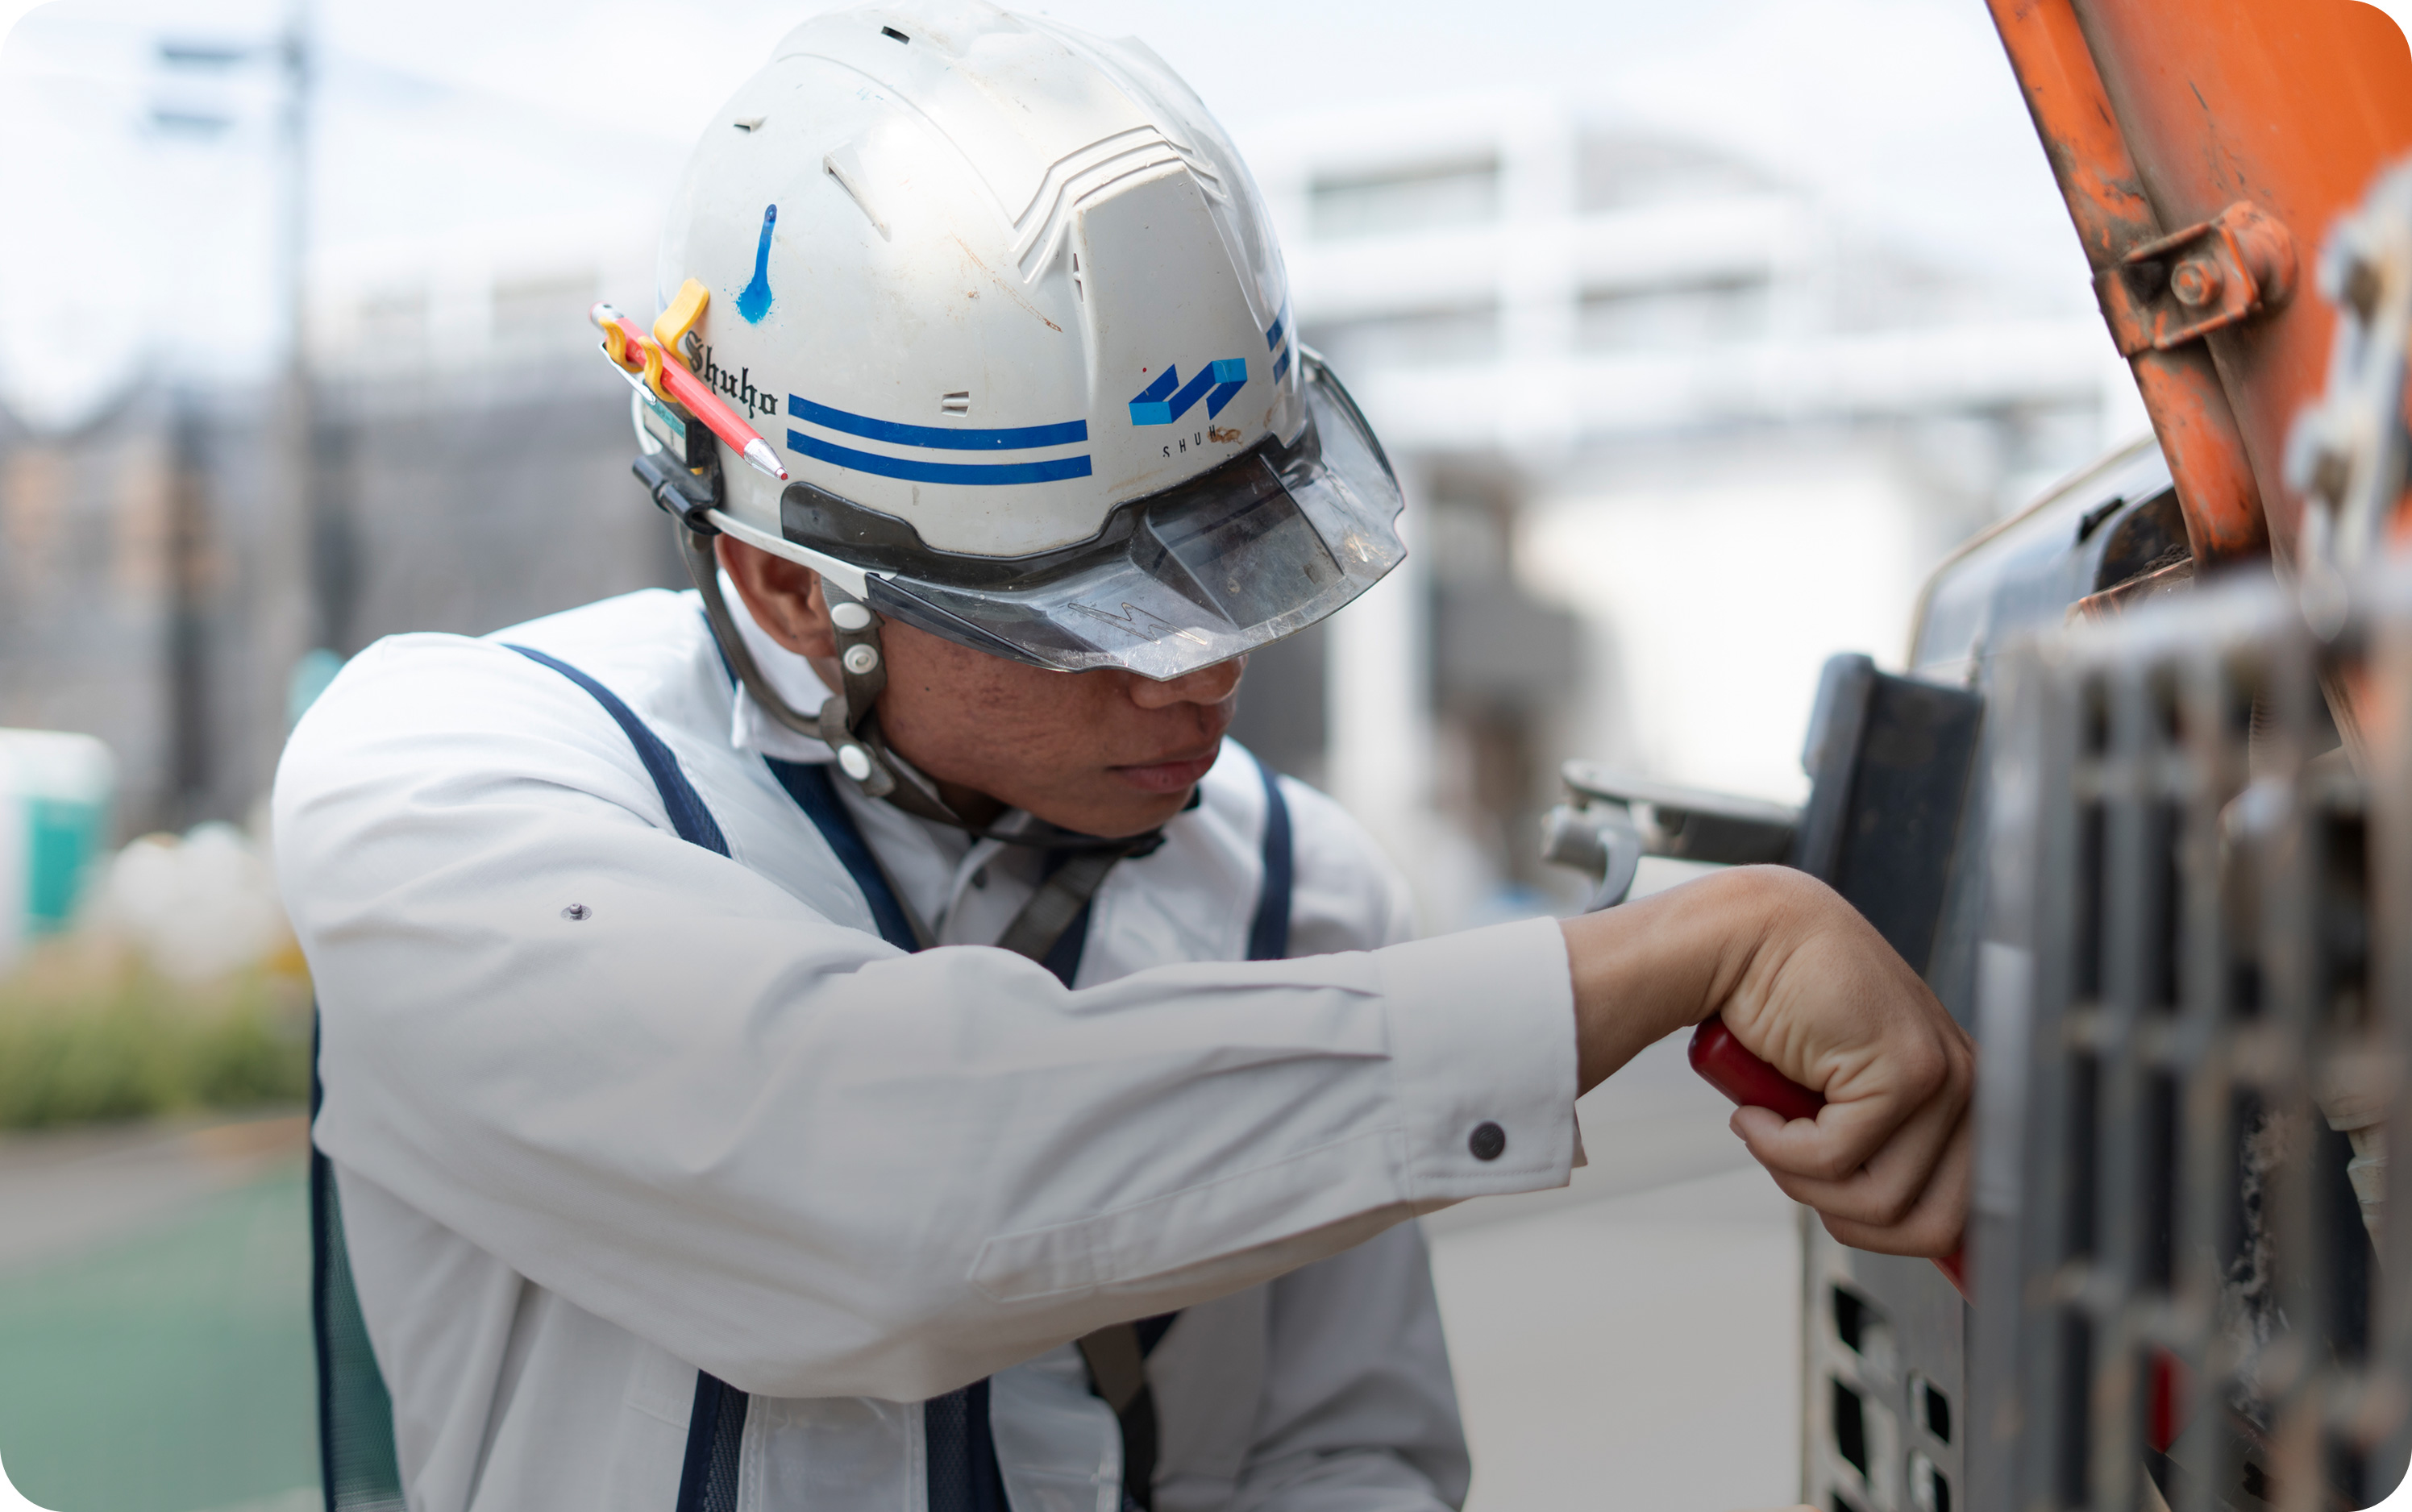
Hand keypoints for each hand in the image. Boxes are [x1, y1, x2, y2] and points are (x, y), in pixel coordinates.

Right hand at [1559, 866, 1972, 1256]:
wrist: (1747, 938)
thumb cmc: (1785, 1011)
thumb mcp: (1841, 1097)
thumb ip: (1876, 1149)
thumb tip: (1887, 1227)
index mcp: (1963, 1098)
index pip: (1971, 1212)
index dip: (1922, 1245)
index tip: (1877, 1242)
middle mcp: (1970, 1087)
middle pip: (1933, 1228)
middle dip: (1845, 1219)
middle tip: (1794, 1169)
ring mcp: (1946, 1077)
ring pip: (1879, 1201)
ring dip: (1799, 1178)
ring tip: (1769, 1126)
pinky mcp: (1907, 1070)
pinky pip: (1837, 1159)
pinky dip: (1777, 1147)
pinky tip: (1756, 1110)